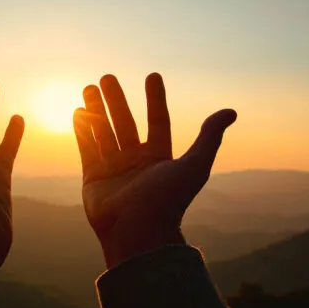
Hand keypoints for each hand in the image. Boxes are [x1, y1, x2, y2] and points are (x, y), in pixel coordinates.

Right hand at [73, 73, 235, 268]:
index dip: (155, 100)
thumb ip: (210, 136)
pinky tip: (78, 111)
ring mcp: (113, 169)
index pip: (157, 121)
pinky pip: (87, 148)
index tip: (152, 75)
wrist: (138, 232)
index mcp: (159, 158)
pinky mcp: (92, 178)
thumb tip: (231, 111)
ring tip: (89, 87)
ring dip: (96, 110)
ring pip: (103, 132)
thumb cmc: (168, 200)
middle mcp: (135, 162)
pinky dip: (82, 130)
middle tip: (107, 77)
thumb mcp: (196, 165)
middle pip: (125, 123)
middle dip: (116, 100)